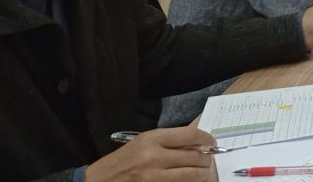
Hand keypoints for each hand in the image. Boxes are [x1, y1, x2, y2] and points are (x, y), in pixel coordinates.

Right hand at [85, 126, 214, 181]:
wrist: (100, 180)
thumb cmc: (123, 159)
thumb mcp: (143, 142)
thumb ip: (169, 141)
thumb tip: (198, 142)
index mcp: (152, 139)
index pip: (192, 135)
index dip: (207, 139)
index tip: (212, 142)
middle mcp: (155, 156)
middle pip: (196, 156)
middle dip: (207, 158)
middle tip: (209, 159)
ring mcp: (155, 176)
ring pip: (193, 174)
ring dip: (203, 173)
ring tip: (204, 172)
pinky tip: (191, 180)